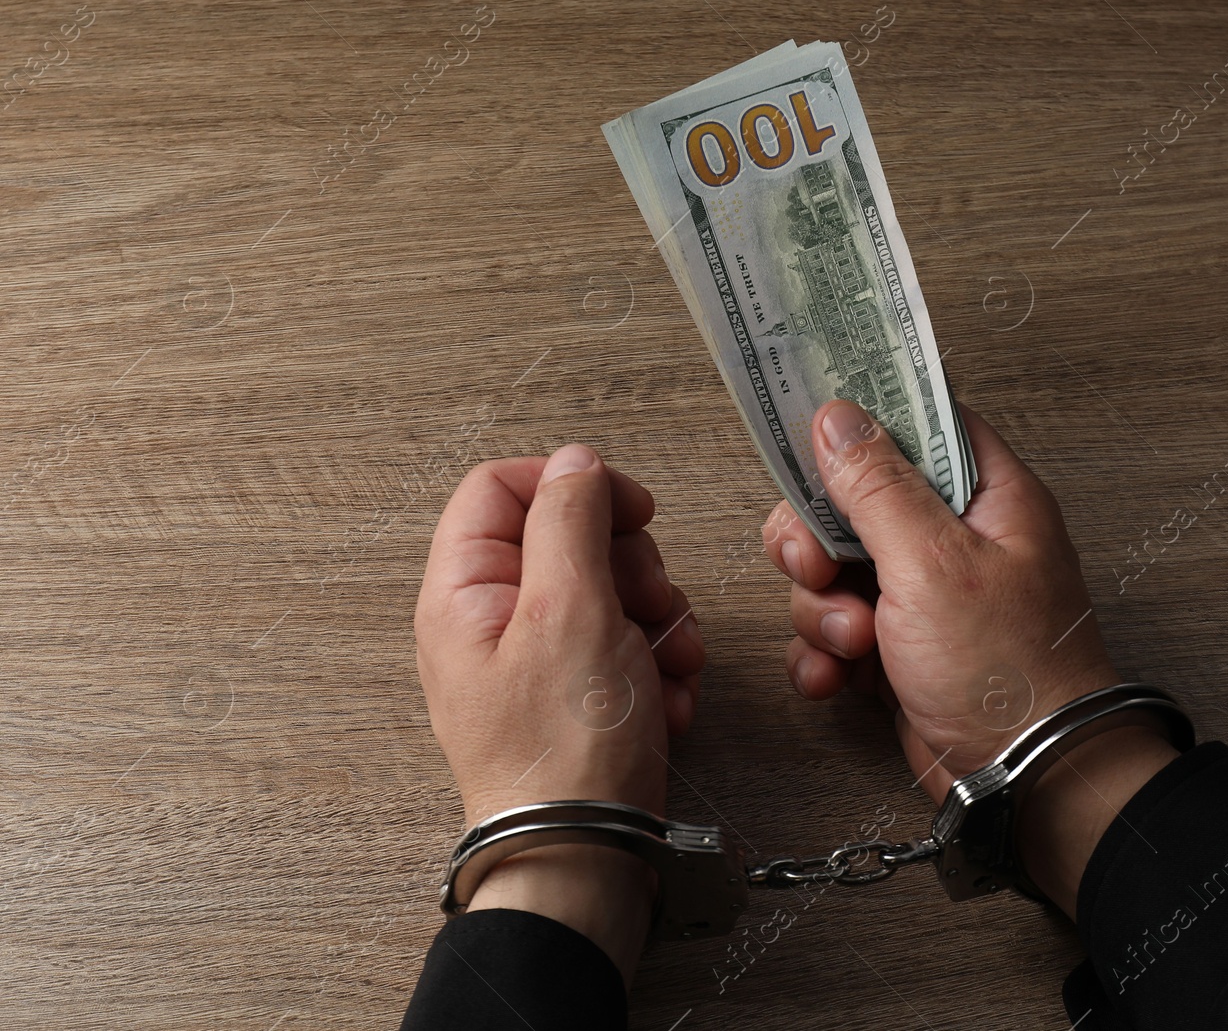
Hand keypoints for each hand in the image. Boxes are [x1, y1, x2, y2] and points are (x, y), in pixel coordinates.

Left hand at [414, 445, 705, 979]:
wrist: (584, 858)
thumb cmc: (565, 753)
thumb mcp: (571, 611)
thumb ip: (569, 520)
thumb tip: (575, 464)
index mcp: (464, 591)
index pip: (503, 486)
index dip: (572, 484)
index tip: (627, 509)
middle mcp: (490, 620)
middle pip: (567, 535)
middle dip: (630, 563)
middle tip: (650, 601)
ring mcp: (534, 658)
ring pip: (608, 589)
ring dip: (657, 618)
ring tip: (669, 663)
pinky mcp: (575, 692)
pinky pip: (624, 644)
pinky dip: (659, 663)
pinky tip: (669, 697)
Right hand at [763, 401, 1177, 915]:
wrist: (1025, 782)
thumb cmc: (1010, 673)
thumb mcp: (935, 563)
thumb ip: (879, 487)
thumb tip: (838, 417)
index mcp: (986, 497)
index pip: (918, 422)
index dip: (861, 422)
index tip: (806, 429)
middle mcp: (956, 539)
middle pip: (854, 501)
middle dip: (818, 541)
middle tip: (817, 568)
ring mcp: (925, 596)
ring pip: (833, 570)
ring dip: (822, 609)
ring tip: (854, 644)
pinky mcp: (900, 649)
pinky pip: (835, 630)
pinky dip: (824, 654)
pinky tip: (837, 678)